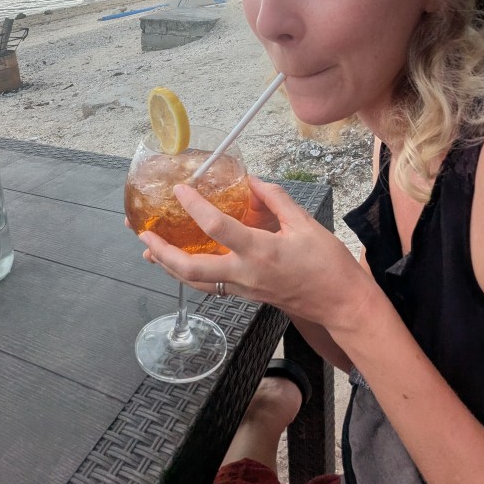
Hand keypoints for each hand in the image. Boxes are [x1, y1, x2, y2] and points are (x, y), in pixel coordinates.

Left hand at [139, 175, 373, 329]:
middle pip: (190, 269)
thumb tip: (251, 180)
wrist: (340, 303)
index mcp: (261, 251)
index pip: (217, 227)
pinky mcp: (245, 295)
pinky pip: (209, 286)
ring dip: (168, 265)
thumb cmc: (327, 263)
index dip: (194, 206)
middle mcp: (245, 273)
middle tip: (143, 234)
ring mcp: (243, 288)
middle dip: (162, 252)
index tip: (179, 190)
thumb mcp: (304, 223)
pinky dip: (188, 273)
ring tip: (148, 249)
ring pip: (194, 282)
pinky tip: (180, 261)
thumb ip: (275, 199)